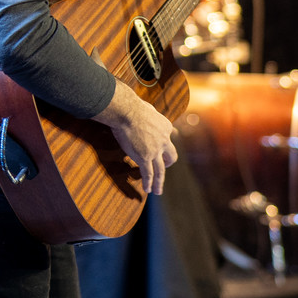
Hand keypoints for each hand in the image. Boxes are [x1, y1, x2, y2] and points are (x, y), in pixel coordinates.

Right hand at [91, 80, 178, 194]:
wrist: (126, 111)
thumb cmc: (132, 106)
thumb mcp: (147, 108)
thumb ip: (149, 113)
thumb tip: (145, 109)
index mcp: (165, 127)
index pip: (167, 139)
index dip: (164, 144)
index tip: (161, 149)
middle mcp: (164, 140)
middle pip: (171, 156)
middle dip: (168, 163)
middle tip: (164, 168)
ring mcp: (155, 151)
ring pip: (161, 171)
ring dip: (160, 182)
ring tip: (158, 191)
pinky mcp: (145, 158)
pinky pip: (148, 174)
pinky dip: (149, 183)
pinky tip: (147, 190)